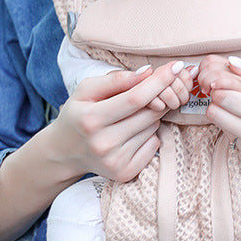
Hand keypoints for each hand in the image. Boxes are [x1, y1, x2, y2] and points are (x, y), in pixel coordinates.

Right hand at [52, 60, 193, 183]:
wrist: (65, 151)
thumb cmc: (79, 114)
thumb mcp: (86, 90)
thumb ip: (115, 79)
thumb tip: (147, 72)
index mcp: (91, 119)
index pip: (135, 98)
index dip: (159, 81)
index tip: (176, 66)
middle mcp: (103, 143)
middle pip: (150, 113)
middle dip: (157, 97)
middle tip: (148, 93)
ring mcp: (115, 161)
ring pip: (154, 127)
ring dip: (150, 116)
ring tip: (128, 117)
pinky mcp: (125, 173)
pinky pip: (154, 144)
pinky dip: (149, 135)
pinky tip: (130, 134)